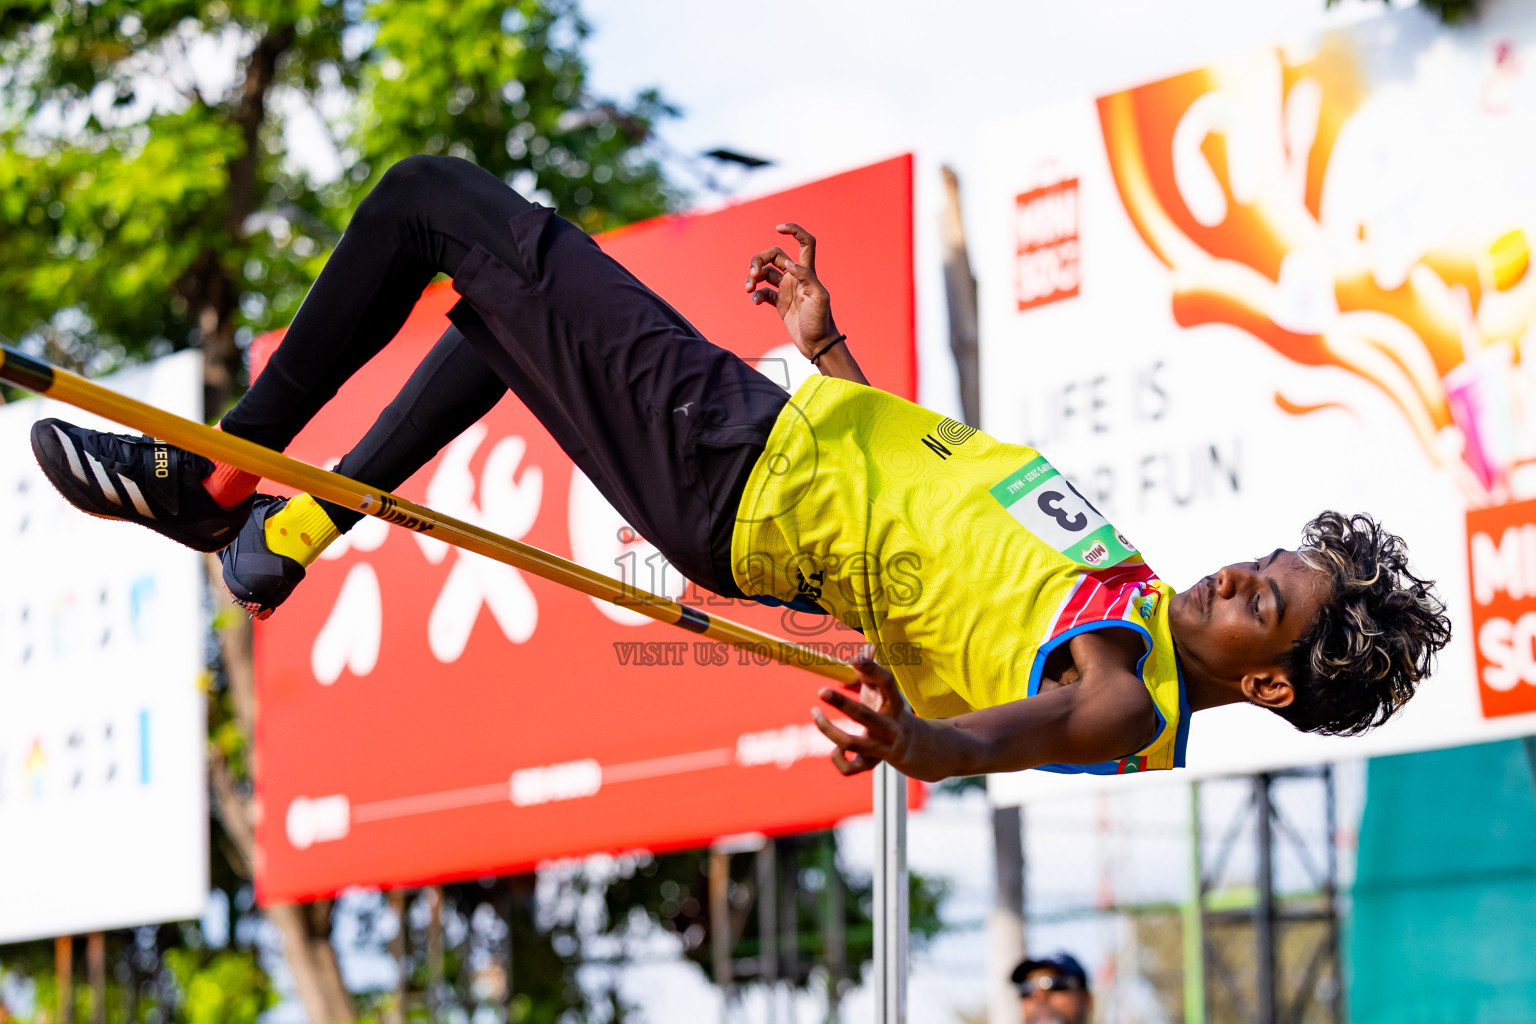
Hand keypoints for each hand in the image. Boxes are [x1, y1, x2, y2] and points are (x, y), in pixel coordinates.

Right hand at [746, 223, 839, 360]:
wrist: (818, 344)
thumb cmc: (821, 322)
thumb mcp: (818, 298)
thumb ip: (806, 277)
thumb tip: (789, 264)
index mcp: (807, 272)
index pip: (804, 243)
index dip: (794, 231)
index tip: (778, 228)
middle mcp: (796, 277)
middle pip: (774, 256)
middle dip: (759, 260)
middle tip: (753, 274)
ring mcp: (787, 290)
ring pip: (765, 273)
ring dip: (753, 277)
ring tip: (749, 289)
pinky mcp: (780, 303)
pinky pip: (764, 292)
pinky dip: (757, 294)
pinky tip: (756, 302)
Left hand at [811, 645, 916, 776]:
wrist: (913, 746)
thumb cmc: (889, 711)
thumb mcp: (885, 691)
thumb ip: (872, 670)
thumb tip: (865, 647)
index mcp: (894, 703)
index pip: (887, 683)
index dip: (871, 670)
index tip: (854, 659)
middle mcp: (888, 726)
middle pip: (864, 715)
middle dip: (842, 704)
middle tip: (821, 690)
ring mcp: (879, 748)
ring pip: (849, 743)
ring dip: (828, 729)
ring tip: (814, 713)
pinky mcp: (870, 764)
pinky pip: (849, 769)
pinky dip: (837, 759)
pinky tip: (834, 750)